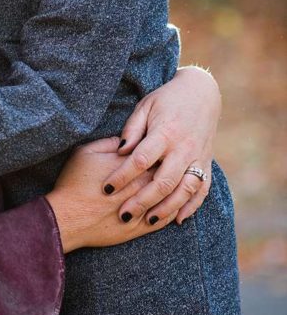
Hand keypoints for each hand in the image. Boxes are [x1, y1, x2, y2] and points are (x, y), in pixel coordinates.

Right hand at [46, 137, 174, 251]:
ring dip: (174, 191)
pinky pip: (164, 220)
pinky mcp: (139, 228)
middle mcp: (140, 186)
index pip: (156, 153)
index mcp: (130, 165)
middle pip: (167, 174)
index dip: (161, 150)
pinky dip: (170, 212)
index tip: (161, 148)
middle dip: (171, 168)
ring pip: (170, 198)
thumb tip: (127, 140)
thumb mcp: (86, 153)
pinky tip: (171, 206)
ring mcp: (142, 209)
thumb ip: (110, 143)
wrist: (67, 218)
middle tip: (172, 163)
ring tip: (174, 184)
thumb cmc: (74, 183)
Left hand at [101, 66, 219, 226]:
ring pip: (184, 190)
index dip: (123, 176)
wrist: (202, 93)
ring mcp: (198, 157)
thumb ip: (132, 130)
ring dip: (167, 208)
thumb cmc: (166, 99)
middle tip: (123, 215)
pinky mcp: (207, 164)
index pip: (141, 160)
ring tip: (147, 221)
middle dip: (142, 201)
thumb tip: (120, 151)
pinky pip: (202, 190)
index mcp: (165, 132)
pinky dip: (191, 206)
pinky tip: (177, 220)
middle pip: (163, 181)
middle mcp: (184, 148)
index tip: (106, 188)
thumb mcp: (145, 106)